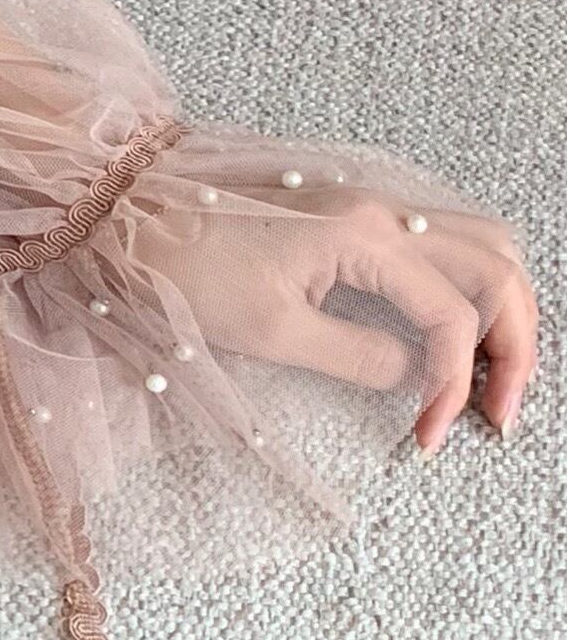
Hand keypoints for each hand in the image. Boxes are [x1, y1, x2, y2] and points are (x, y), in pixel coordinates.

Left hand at [127, 186, 540, 453]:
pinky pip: (440, 240)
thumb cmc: (186, 268)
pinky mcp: (350, 210)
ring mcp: (368, 203)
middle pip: (497, 266)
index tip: (428, 436)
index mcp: (364, 234)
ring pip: (479, 245)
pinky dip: (466, 286)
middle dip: (514, 343)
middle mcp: (380, 208)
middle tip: (500, 411)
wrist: (125, 214)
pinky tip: (454, 333)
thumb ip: (359, 356)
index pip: (450, 316)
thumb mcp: (271, 330)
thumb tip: (416, 377)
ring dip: (501, 309)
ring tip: (489, 376)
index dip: (454, 384)